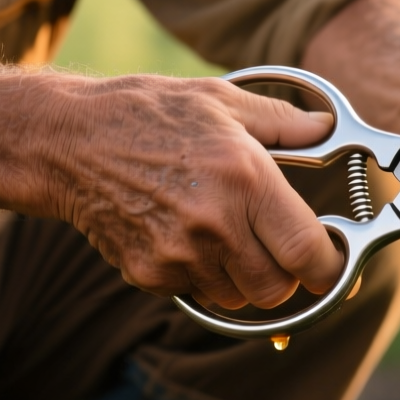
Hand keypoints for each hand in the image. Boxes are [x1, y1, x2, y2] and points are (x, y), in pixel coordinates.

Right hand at [45, 76, 344, 308]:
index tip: (332, 263)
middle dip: (284, 276)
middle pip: (276, 289)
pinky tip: (184, 236)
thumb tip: (327, 128)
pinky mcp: (148, 273)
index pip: (307, 252)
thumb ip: (283, 122)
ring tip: (222, 233)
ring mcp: (179, 255)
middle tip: (275, 248)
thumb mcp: (221, 101)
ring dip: (241, 278)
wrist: (67, 142)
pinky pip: (194, 294)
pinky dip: (200, 276)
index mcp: (245, 179)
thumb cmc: (148, 113)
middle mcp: (216, 224)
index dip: (329, 267)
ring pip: (237, 298)